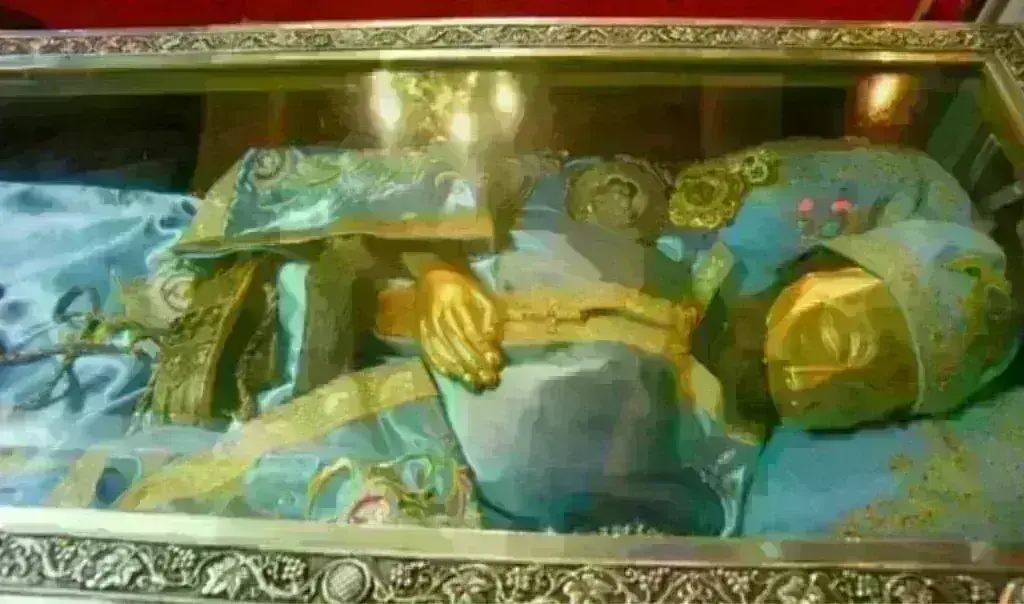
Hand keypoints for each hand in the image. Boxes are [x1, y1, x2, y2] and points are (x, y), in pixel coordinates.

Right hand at [416, 266, 502, 390]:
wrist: (431, 274)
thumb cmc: (461, 285)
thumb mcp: (480, 292)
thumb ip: (489, 315)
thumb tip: (493, 341)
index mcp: (456, 303)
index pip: (471, 332)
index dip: (484, 350)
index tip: (496, 363)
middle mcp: (440, 316)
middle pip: (459, 346)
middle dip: (475, 366)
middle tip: (489, 381)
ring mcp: (427, 327)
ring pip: (445, 352)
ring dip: (461, 371)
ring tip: (475, 384)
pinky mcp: (419, 334)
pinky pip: (430, 353)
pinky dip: (443, 367)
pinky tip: (454, 376)